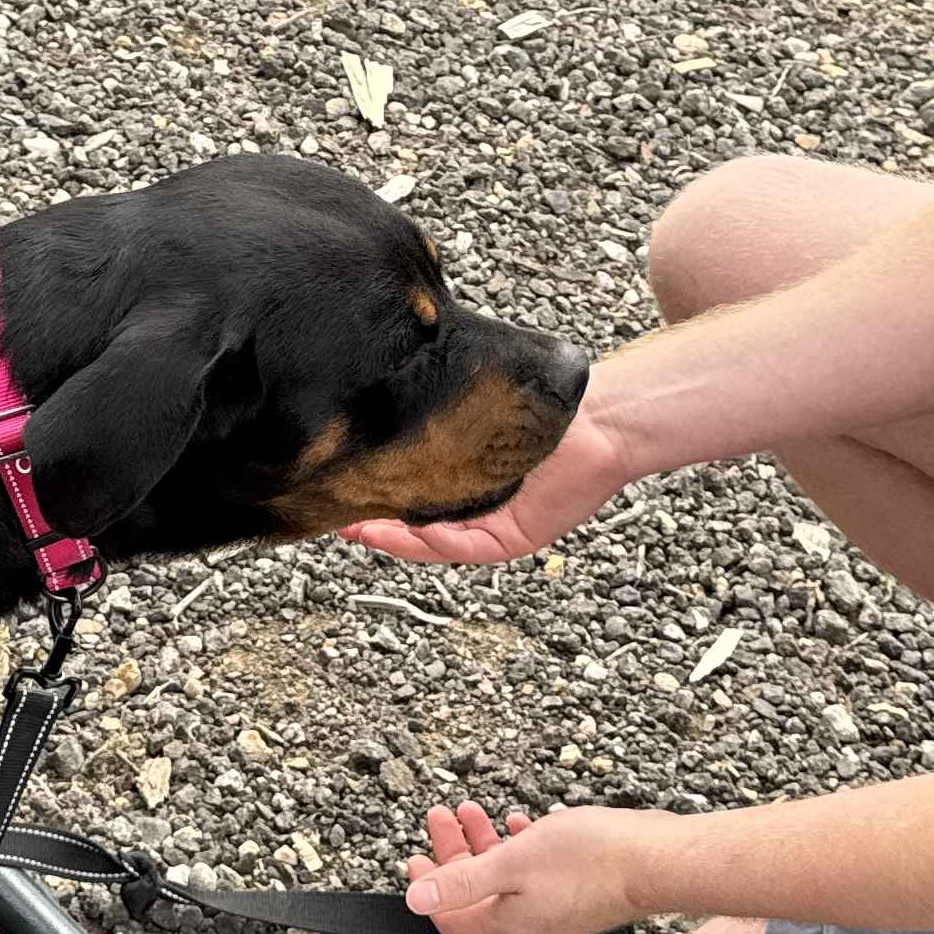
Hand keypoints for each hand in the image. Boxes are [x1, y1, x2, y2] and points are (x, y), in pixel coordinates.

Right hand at [341, 401, 636, 566]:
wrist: (602, 418)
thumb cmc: (549, 406)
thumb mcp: (483, 407)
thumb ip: (446, 412)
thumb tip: (395, 386)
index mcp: (467, 478)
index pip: (413, 493)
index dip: (378, 495)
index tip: (341, 484)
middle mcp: (476, 507)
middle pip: (414, 524)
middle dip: (372, 523)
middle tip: (332, 515)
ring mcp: (493, 527)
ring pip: (431, 542)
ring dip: (390, 538)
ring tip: (353, 528)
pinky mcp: (510, 539)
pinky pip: (461, 547)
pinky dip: (427, 543)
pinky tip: (397, 532)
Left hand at [403, 800, 650, 933]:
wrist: (658, 860)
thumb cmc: (593, 859)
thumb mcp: (514, 862)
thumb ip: (463, 881)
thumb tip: (415, 901)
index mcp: (508, 921)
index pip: (449, 916)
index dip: (425, 887)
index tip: (413, 858)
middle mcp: (529, 920)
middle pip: (474, 892)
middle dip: (452, 853)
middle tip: (442, 816)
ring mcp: (555, 906)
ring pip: (504, 877)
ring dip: (483, 843)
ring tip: (472, 810)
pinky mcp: (577, 889)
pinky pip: (533, 872)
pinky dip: (517, 847)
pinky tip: (520, 824)